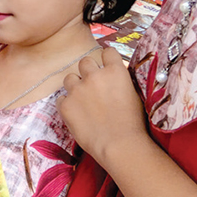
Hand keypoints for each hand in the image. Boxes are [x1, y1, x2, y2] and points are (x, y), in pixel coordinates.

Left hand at [57, 46, 150, 165]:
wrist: (120, 145)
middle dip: (88, 72)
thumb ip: (121, 81)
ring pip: (70, 78)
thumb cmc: (133, 124)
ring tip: (83, 102)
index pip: (107, 51)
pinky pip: (61, 99)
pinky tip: (77, 115)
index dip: (106, 59)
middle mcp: (94, 76)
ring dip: (75, 86)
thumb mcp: (134, 95)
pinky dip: (67, 105)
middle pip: (85, 62)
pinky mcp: (65, 105)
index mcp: (115, 71)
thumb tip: (115, 76)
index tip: (105, 67)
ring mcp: (77, 90)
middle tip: (93, 86)